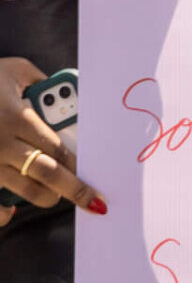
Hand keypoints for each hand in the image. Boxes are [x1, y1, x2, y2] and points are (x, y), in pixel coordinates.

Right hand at [0, 58, 102, 224]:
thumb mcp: (12, 71)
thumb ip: (39, 80)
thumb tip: (64, 88)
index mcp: (17, 118)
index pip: (57, 147)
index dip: (76, 163)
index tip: (91, 170)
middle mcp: (2, 144)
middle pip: (47, 173)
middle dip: (73, 188)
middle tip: (91, 200)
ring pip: (22, 189)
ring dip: (44, 197)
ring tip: (55, 197)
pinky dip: (2, 211)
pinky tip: (11, 211)